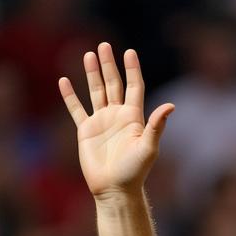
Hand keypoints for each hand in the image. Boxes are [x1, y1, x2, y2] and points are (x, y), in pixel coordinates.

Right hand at [58, 42, 173, 200]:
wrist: (115, 189)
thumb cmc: (134, 172)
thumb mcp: (148, 148)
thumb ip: (156, 126)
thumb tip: (171, 105)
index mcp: (133, 118)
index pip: (134, 88)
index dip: (132, 70)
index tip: (130, 52)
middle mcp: (117, 116)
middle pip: (113, 84)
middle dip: (109, 65)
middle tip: (104, 45)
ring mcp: (101, 122)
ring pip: (96, 92)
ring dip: (92, 73)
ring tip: (88, 55)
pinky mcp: (86, 130)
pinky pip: (76, 109)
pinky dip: (70, 95)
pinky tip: (64, 80)